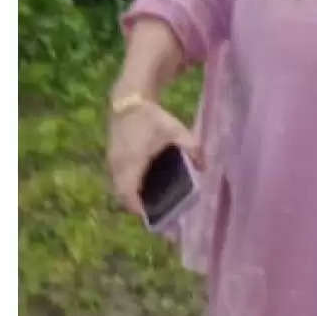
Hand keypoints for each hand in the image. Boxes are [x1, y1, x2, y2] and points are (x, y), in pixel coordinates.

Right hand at [106, 97, 197, 218]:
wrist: (128, 101)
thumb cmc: (151, 117)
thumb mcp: (173, 129)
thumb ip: (190, 146)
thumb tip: (204, 165)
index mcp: (131, 163)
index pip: (128, 195)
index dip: (138, 208)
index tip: (152, 215)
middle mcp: (117, 167)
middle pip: (122, 196)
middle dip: (136, 205)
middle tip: (156, 209)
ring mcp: (112, 164)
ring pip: (118, 189)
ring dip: (131, 196)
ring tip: (151, 200)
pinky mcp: (112, 160)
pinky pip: (118, 180)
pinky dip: (128, 186)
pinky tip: (144, 184)